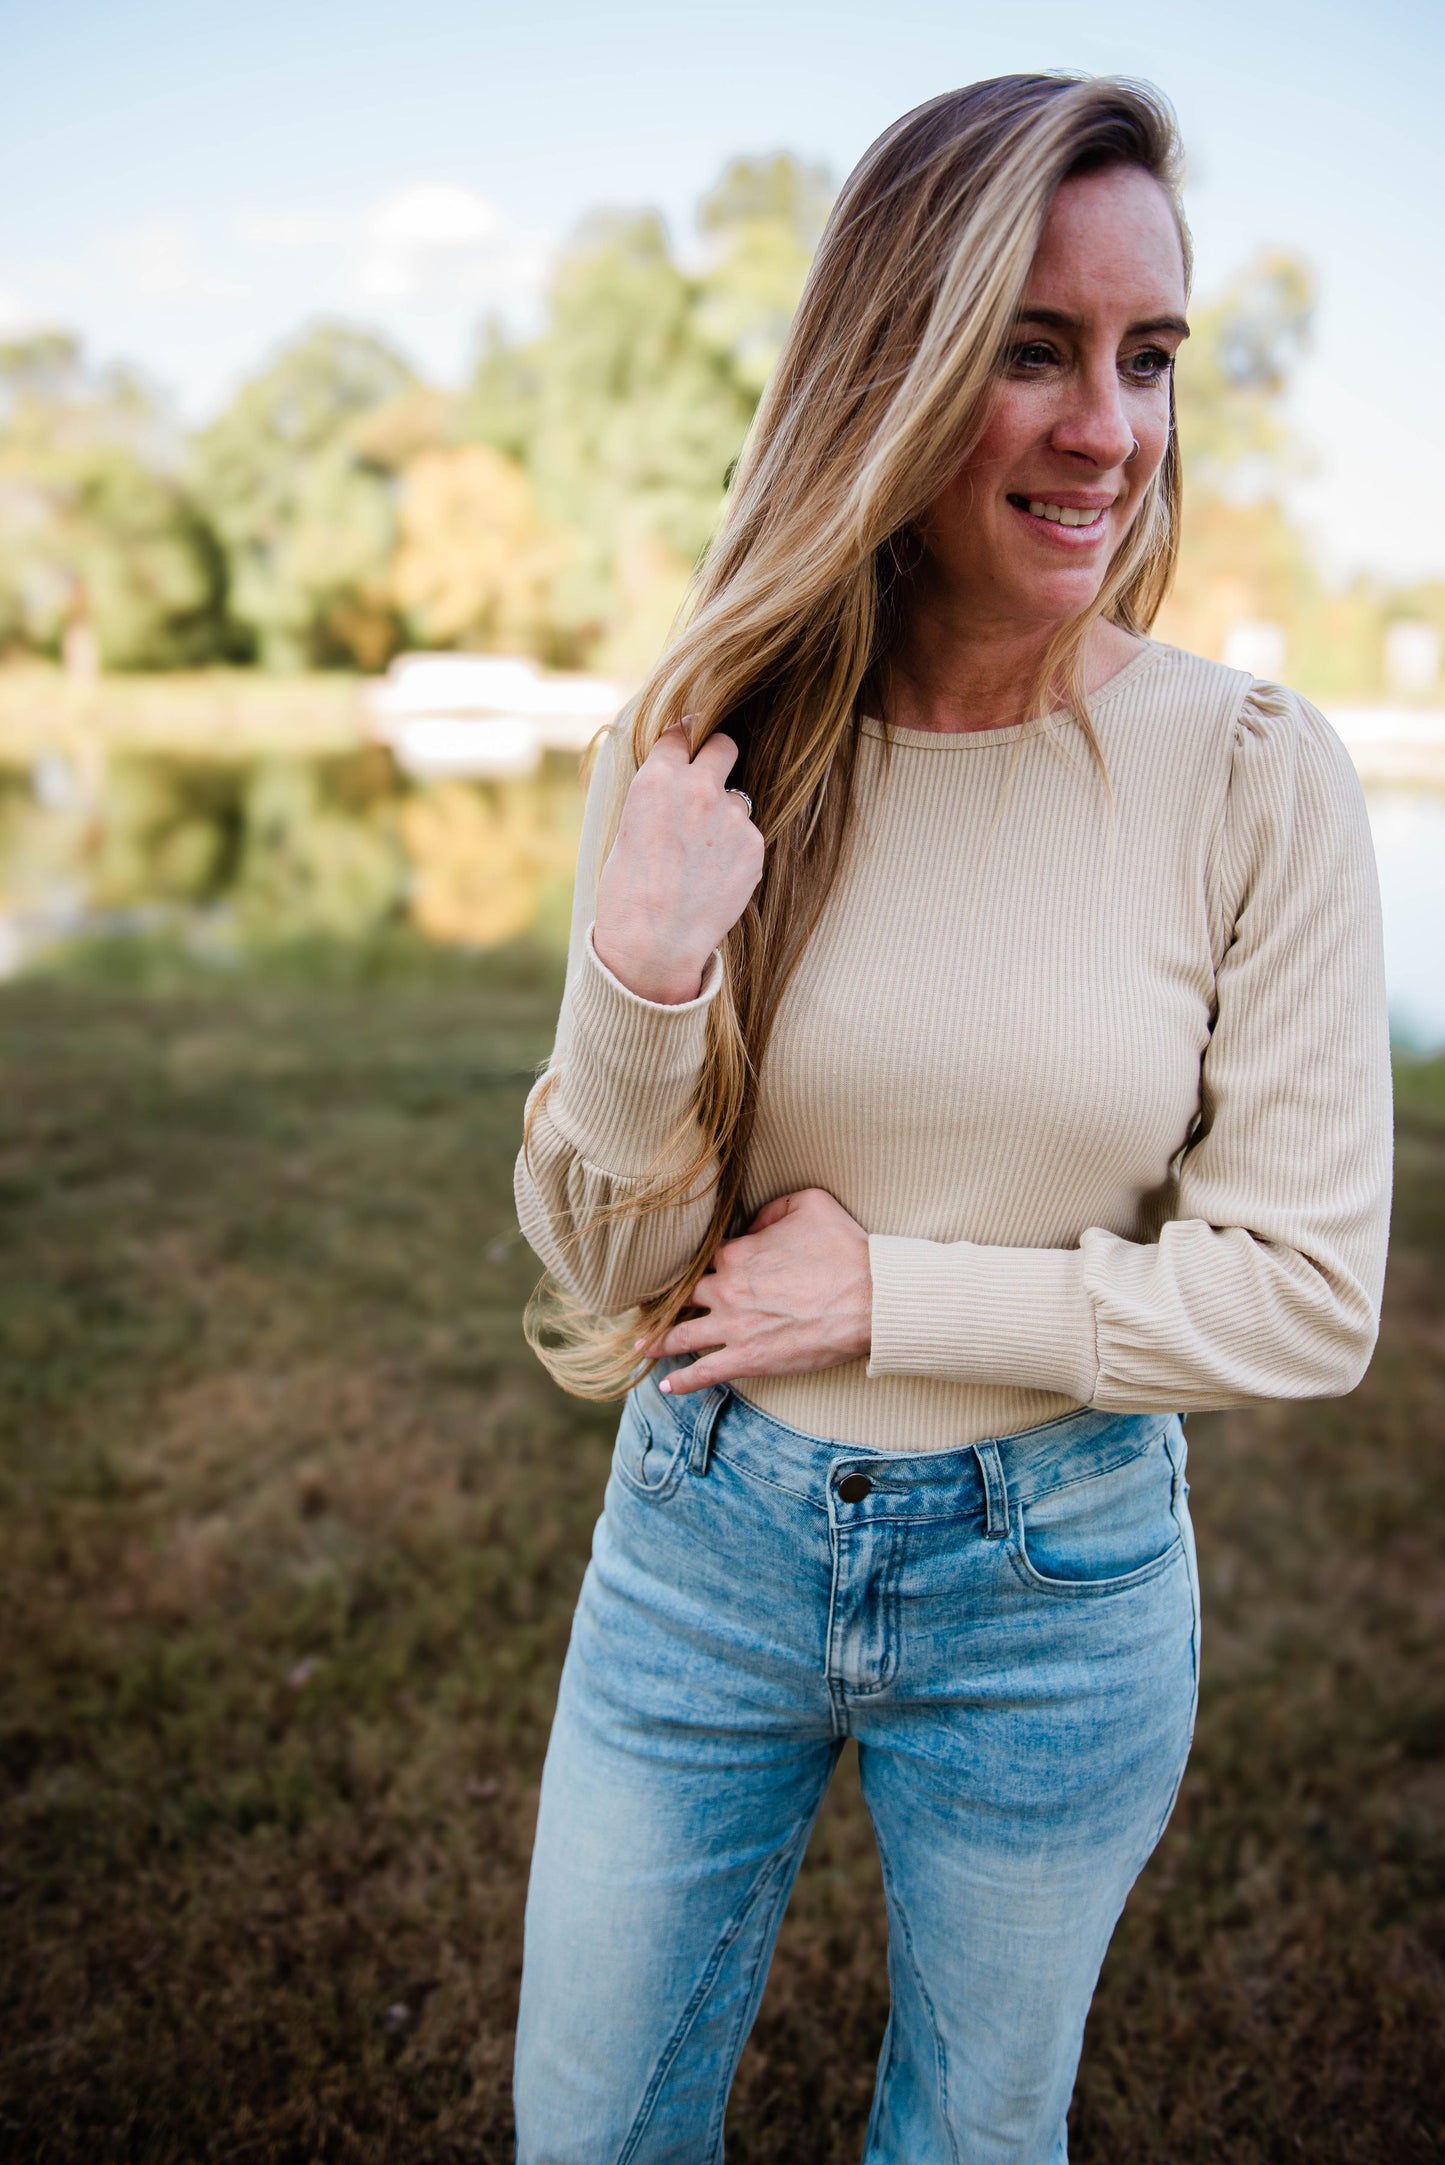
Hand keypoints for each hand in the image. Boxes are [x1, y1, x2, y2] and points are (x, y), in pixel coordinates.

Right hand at [593, 723, 764, 1003]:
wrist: (654, 943)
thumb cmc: (627, 893)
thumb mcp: (627, 829)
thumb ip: (658, 798)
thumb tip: (675, 784)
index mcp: (656, 779)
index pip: (680, 733)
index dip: (684, 740)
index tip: (688, 746)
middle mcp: (698, 788)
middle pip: (724, 745)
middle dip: (718, 755)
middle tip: (711, 778)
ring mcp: (730, 816)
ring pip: (738, 799)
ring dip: (725, 817)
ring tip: (703, 856)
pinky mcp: (753, 846)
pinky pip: (748, 836)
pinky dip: (736, 852)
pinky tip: (714, 878)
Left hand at [635, 1188, 872, 1393]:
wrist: (870, 1298)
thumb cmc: (846, 1249)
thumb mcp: (811, 1203)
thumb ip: (772, 1207)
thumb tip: (752, 1223)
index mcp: (738, 1253)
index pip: (705, 1258)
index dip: (699, 1264)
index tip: (689, 1270)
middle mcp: (727, 1288)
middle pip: (683, 1294)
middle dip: (663, 1300)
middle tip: (645, 1307)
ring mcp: (734, 1326)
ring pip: (682, 1334)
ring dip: (657, 1340)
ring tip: (640, 1346)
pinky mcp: (748, 1359)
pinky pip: (705, 1372)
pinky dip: (682, 1380)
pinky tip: (666, 1385)